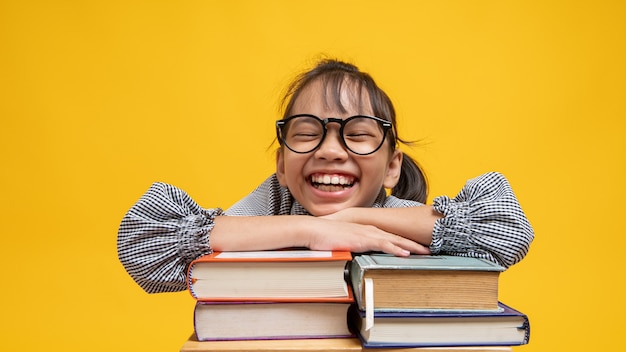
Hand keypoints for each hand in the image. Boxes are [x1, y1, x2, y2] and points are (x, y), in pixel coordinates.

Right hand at [306, 216, 429, 255]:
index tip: (418, 246)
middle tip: (430, 248)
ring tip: (426, 252)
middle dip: (415, 243)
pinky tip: (406, 253)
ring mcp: (367, 234)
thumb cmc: (325, 237)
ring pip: (395, 240)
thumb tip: (357, 255)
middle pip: (398, 237)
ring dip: (411, 246)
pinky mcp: (363, 239)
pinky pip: (383, 245)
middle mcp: (370, 230)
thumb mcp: (344, 242)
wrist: (314, 230)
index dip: (405, 241)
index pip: (391, 236)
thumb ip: (353, 246)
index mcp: (367, 230)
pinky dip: (396, 248)